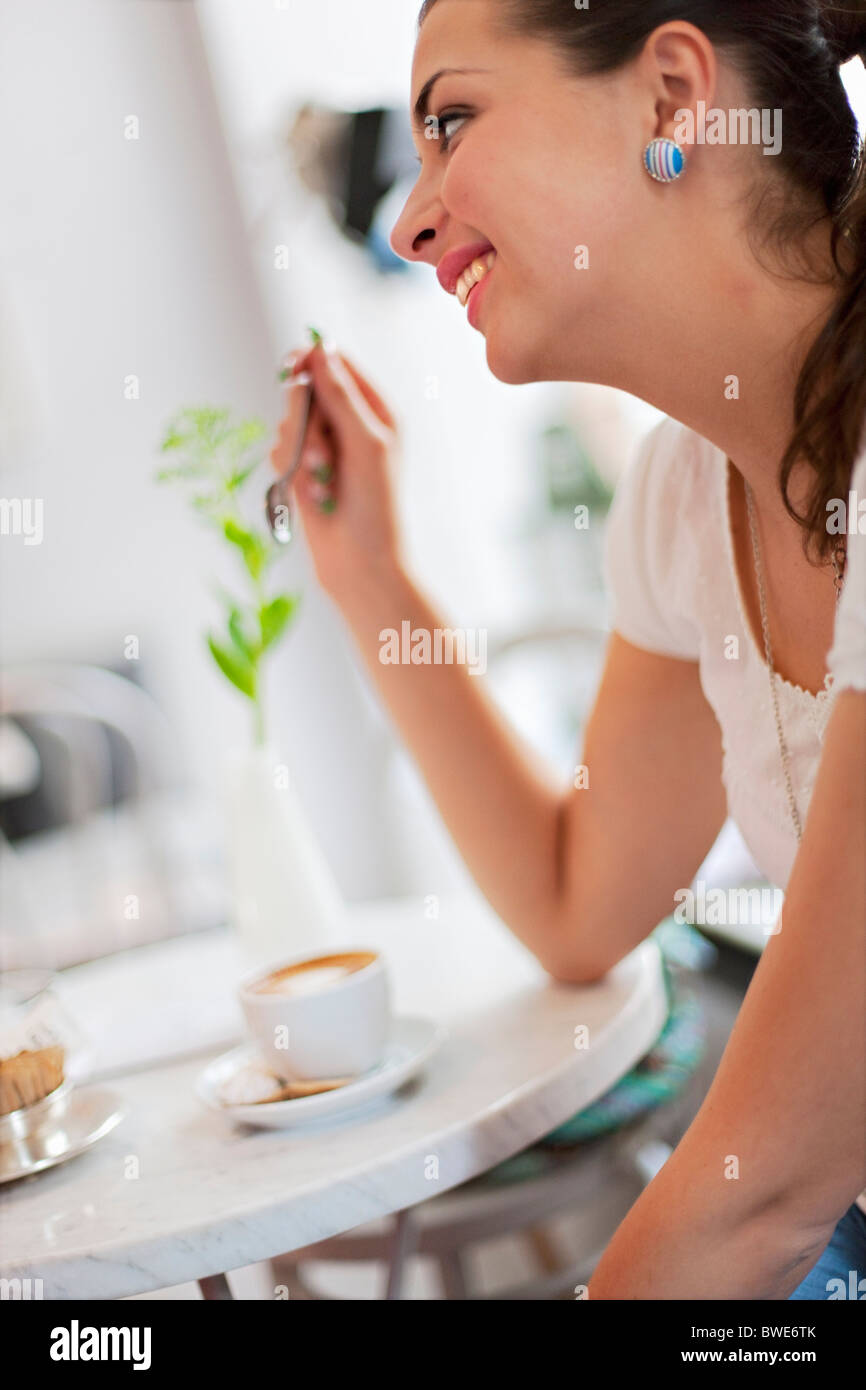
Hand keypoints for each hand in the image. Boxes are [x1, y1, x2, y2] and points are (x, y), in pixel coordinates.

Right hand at [270, 343, 404, 609]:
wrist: (359, 562)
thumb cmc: (376, 505)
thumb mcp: (366, 443)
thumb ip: (341, 396)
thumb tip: (320, 351)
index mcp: (375, 411)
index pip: (337, 365)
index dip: (314, 362)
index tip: (294, 368)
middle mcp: (349, 424)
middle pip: (306, 389)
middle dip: (306, 419)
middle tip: (323, 452)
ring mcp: (324, 445)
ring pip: (288, 420)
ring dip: (301, 450)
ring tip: (324, 481)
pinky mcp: (301, 468)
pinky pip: (279, 448)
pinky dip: (290, 468)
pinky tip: (312, 493)